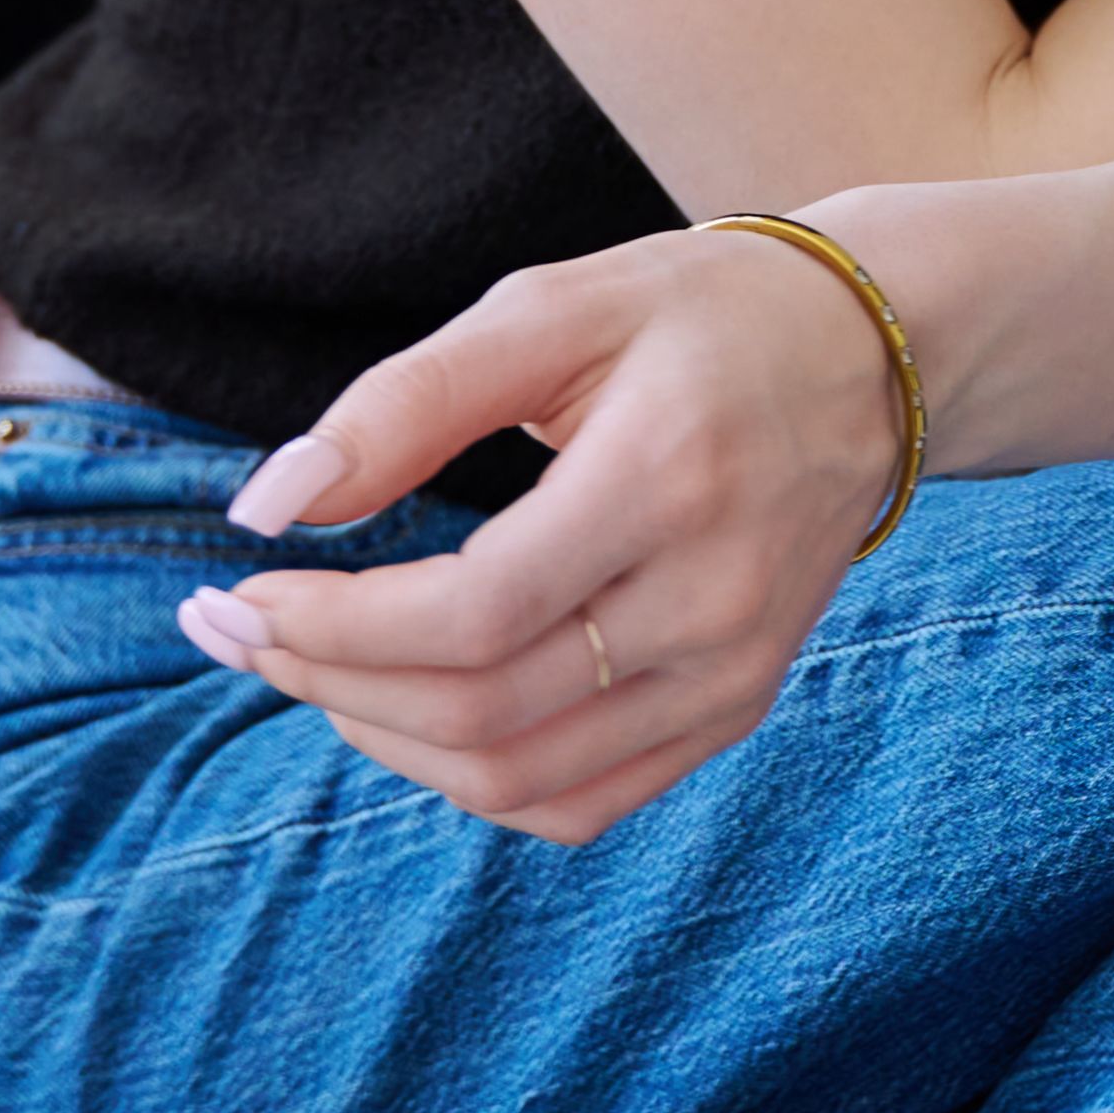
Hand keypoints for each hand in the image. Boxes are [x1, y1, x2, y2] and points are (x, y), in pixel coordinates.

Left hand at [172, 220, 904, 843]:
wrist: (874, 358)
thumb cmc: (695, 315)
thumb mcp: (551, 309)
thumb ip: (404, 401)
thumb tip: (265, 508)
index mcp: (668, 480)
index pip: (472, 616)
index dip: (332, 625)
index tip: (240, 589)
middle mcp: (714, 598)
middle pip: (481, 711)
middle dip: (326, 680)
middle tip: (238, 629)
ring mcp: (734, 671)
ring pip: (518, 781)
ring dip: (383, 739)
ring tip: (315, 666)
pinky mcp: (736, 707)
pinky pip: (578, 803)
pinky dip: (471, 780)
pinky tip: (413, 711)